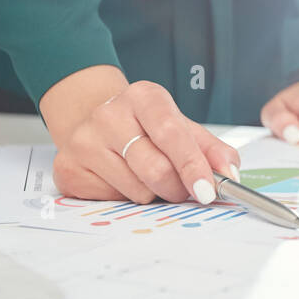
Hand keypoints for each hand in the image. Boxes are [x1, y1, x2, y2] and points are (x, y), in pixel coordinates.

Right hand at [41, 66, 240, 202]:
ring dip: (152, 193)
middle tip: (182, 188)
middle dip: (177, 188)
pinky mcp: (68, 168)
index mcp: (144, 97)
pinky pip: (111, 201)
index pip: (172, 133)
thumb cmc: (146, 127)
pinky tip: (120, 178)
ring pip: (136, 190)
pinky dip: (125, 197)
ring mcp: (83, 141)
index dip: (193, 165)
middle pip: (155, 169)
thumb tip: (230, 174)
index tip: (207, 190)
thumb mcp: (183, 128)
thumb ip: (213, 150)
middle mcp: (108, 114)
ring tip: (146, 176)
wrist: (94, 121)